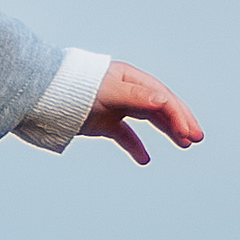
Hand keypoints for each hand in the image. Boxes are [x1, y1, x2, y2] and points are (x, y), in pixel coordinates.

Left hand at [84, 60, 203, 165]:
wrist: (42, 95)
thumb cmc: (76, 88)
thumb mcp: (109, 92)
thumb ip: (137, 96)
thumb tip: (164, 100)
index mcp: (131, 79)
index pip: (162, 98)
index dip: (179, 115)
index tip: (190, 134)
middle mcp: (127, 91)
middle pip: (160, 107)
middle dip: (180, 122)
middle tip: (197, 139)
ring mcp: (116, 107)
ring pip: (147, 119)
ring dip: (166, 131)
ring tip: (184, 145)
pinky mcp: (103, 122)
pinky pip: (125, 135)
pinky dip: (135, 146)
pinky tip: (145, 160)